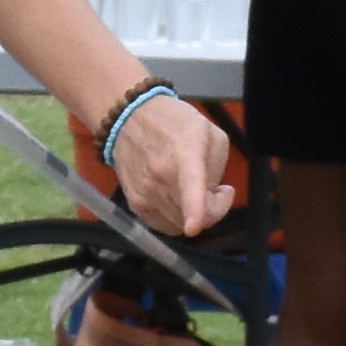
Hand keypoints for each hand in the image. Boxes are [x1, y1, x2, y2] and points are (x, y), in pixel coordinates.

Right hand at [113, 93, 237, 240]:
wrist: (128, 118)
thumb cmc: (175, 123)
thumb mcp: (211, 133)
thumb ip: (217, 168)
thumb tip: (211, 196)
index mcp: (186, 155)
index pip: (190, 185)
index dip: (194, 208)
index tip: (194, 227)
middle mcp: (161, 177)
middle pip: (194, 216)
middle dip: (213, 208)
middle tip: (215, 190)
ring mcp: (145, 193)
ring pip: (180, 224)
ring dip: (193, 214)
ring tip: (194, 192)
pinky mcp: (134, 203)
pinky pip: (163, 226)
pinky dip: (176, 218)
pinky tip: (178, 198)